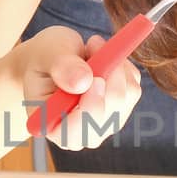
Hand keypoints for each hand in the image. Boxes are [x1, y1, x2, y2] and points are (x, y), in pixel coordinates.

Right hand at [19, 26, 142, 150]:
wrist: (53, 58)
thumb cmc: (44, 58)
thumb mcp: (46, 53)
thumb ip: (61, 66)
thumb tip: (84, 82)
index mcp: (49, 126)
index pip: (72, 134)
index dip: (89, 110)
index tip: (96, 79)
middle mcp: (79, 133)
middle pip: (107, 120)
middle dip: (108, 80)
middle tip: (94, 43)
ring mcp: (102, 124)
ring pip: (124, 100)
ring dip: (114, 66)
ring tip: (91, 48)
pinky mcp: (120, 111)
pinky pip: (133, 88)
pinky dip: (123, 68)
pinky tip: (104, 59)